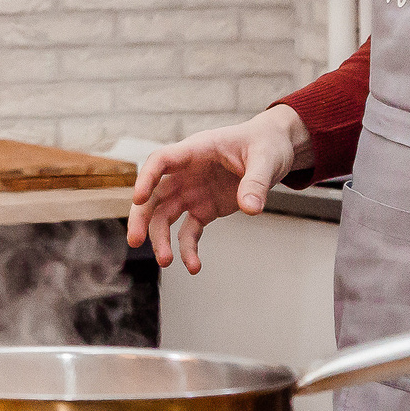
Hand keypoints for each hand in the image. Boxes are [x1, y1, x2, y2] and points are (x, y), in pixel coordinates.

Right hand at [128, 105, 310, 272]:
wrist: (274, 149)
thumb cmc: (265, 144)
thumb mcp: (266, 159)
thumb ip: (256, 182)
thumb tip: (250, 209)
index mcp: (196, 150)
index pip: (162, 160)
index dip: (147, 177)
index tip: (139, 198)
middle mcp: (186, 172)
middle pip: (155, 194)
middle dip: (142, 217)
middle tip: (135, 240)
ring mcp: (192, 192)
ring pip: (165, 216)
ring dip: (161, 238)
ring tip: (166, 262)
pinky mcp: (203, 209)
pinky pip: (189, 230)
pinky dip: (188, 248)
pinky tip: (193, 266)